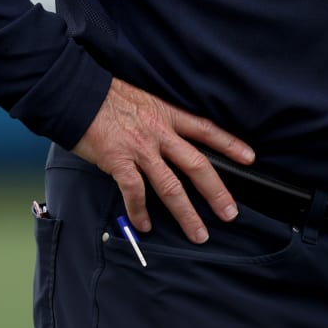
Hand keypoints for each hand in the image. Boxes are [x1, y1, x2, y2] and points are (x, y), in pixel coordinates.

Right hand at [72, 77, 255, 242]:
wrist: (77, 93)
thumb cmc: (108, 96)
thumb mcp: (144, 100)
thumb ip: (160, 120)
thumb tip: (171, 140)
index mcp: (168, 114)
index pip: (206, 129)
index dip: (230, 144)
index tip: (250, 158)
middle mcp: (160, 133)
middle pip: (197, 165)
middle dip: (216, 192)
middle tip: (230, 213)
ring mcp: (140, 149)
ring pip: (171, 187)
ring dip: (186, 214)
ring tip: (198, 234)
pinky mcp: (118, 161)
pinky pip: (135, 193)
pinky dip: (141, 212)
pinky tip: (146, 226)